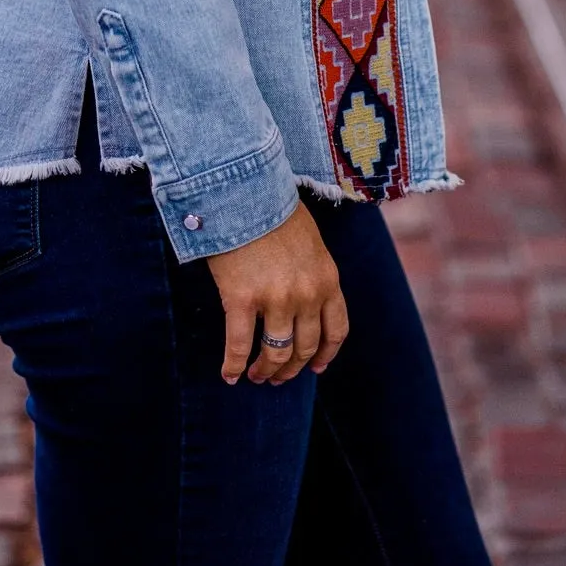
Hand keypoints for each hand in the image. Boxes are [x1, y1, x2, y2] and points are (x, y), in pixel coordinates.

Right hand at [206, 203, 348, 385]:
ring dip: (266, 370)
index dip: (326, 354)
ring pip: (275, 353)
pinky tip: (229, 374)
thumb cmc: (274, 208)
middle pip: (305, 347)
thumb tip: (305, 295)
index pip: (336, 330)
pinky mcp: (242, 299)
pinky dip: (234, 365)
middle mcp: (307, 295)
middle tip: (278, 377)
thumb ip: (313, 271)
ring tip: (255, 377)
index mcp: (327, 279)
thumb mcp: (311, 241)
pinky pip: (238, 344)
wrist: (245, 189)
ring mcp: (275, 300)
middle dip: (292, 367)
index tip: (316, 367)